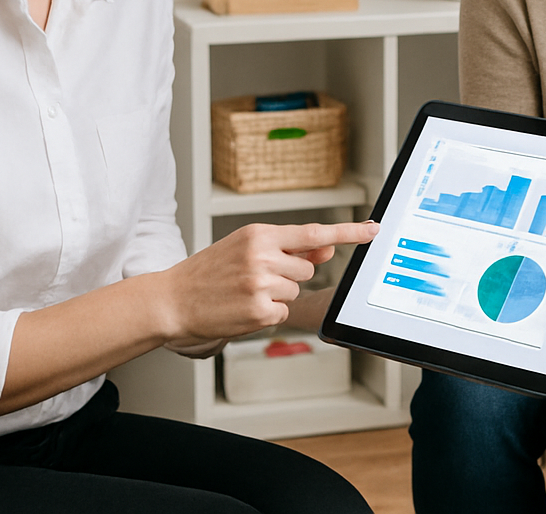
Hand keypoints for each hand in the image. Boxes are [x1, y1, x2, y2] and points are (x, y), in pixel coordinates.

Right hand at [159, 221, 379, 341]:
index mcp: (260, 234)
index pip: (314, 233)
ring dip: (277, 296)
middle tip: (254, 278)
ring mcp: (260, 285)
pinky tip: (243, 308)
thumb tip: (326, 250)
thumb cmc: (210, 271)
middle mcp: (262, 256)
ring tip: (245, 292)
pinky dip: (268, 314)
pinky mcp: (259, 312)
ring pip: (295, 291)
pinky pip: (283, 313)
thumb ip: (289, 248)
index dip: (349, 232)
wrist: (172, 299)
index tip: (374, 230)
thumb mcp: (247, 248)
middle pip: (307, 269)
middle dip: (288, 276)